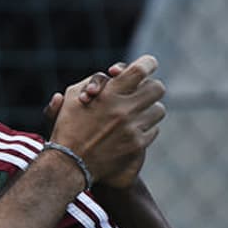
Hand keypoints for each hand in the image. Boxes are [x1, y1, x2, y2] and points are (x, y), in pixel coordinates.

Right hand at [49, 54, 164, 188]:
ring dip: (149, 110)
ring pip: (159, 110)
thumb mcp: (72, 98)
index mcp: (108, 93)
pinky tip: (131, 132)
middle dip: (150, 88)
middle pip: (157, 88)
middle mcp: (123, 109)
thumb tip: (115, 73)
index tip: (148, 65)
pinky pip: (154, 130)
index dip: (147, 64)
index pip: (140, 69)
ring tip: (136, 114)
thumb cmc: (68, 127)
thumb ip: (93, 81)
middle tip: (143, 92)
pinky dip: (144, 129)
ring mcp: (132, 128)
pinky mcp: (137, 144)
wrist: (70, 163)